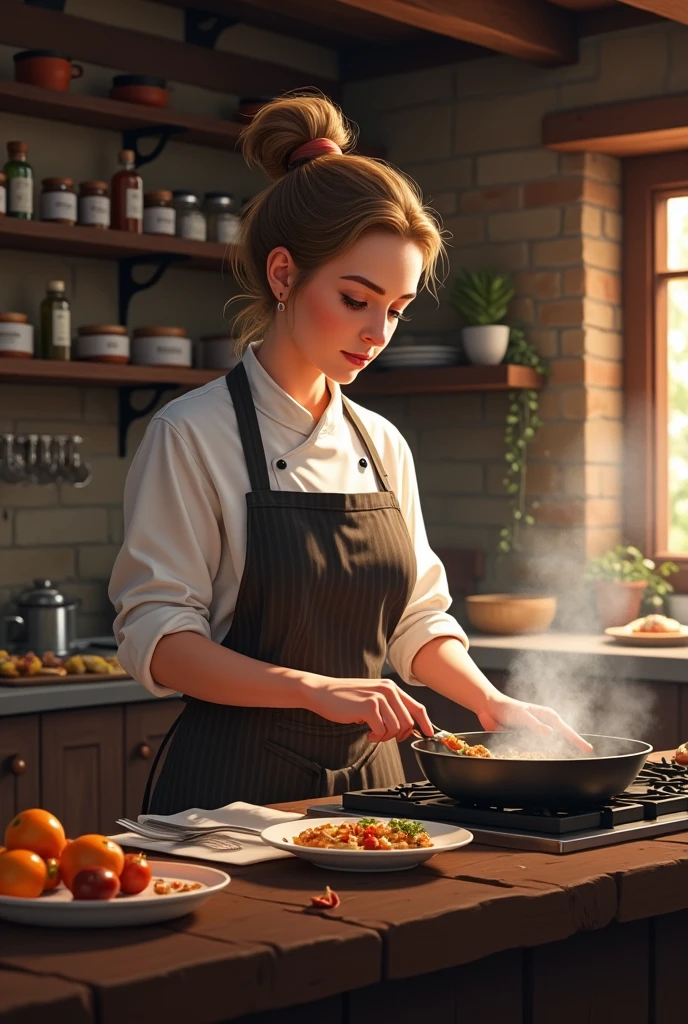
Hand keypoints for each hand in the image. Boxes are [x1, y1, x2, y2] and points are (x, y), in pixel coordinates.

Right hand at [301, 675, 433, 743]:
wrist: (322, 692)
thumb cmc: (346, 698)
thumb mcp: (372, 697)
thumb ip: (390, 707)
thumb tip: (408, 727)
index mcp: (391, 688)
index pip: (417, 707)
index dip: (426, 724)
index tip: (429, 735)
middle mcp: (388, 690)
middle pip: (408, 722)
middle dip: (399, 735)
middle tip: (385, 736)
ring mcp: (379, 698)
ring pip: (396, 728)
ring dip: (385, 737)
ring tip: (373, 733)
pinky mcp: (368, 707)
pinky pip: (382, 731)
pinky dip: (375, 737)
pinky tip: (366, 733)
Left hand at [476, 692, 593, 752]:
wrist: (489, 708)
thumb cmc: (506, 707)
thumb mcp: (521, 715)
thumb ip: (535, 724)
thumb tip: (550, 732)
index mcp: (547, 716)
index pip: (566, 730)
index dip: (577, 740)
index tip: (588, 749)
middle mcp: (545, 725)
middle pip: (562, 740)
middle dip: (572, 749)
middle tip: (585, 759)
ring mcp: (537, 734)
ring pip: (552, 747)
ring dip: (558, 754)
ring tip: (570, 763)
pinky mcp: (528, 741)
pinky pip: (538, 751)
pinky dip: (544, 757)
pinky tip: (548, 763)